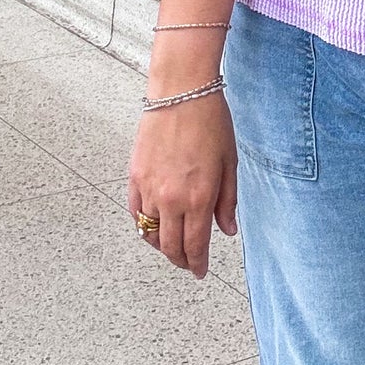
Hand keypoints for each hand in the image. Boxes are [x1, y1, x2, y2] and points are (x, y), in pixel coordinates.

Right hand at [127, 92, 238, 277]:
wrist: (182, 92)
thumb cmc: (211, 121)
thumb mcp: (230, 162)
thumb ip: (227, 201)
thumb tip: (226, 230)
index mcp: (199, 197)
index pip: (195, 245)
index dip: (198, 264)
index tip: (200, 271)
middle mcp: (171, 199)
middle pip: (170, 247)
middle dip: (180, 260)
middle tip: (188, 263)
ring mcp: (150, 189)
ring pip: (149, 234)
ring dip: (161, 245)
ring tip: (172, 245)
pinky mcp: (135, 177)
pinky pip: (135, 213)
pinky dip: (143, 224)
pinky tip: (154, 224)